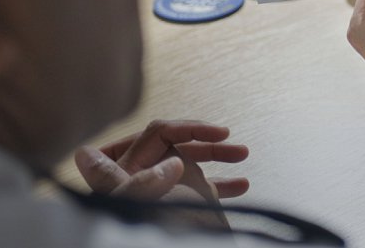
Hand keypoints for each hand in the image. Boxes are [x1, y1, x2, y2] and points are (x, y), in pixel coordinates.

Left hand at [74, 120, 249, 205]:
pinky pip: (198, 190)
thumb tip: (171, 163)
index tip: (215, 133)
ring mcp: (159, 192)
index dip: (188, 128)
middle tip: (228, 139)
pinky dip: (219, 185)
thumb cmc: (127, 235)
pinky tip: (239, 185)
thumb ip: (142, 182)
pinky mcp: (173, 207)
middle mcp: (140, 177)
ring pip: (190, 165)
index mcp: (123, 171)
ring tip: (240, 154)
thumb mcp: (128, 207)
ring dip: (216, 156)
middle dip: (205, 140)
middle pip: (176, 145)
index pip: (158, 134)